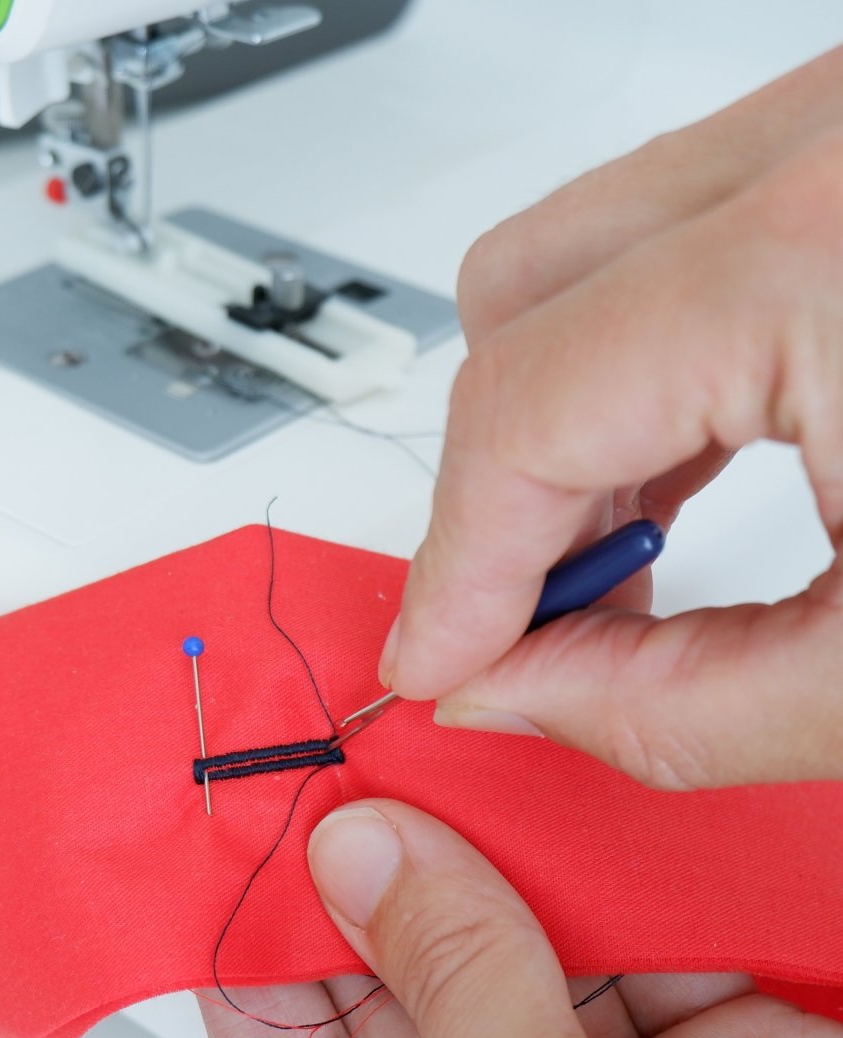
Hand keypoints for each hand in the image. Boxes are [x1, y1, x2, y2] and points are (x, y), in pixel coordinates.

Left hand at [200, 802, 842, 1037]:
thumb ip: (451, 982)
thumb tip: (357, 855)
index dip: (264, 968)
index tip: (244, 856)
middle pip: (408, 1000)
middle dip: (382, 885)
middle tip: (347, 777)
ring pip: (517, 953)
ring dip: (489, 860)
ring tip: (440, 764)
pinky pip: (627, 939)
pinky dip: (598, 869)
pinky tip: (549, 799)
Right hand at [381, 47, 842, 787]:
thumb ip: (683, 709)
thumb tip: (513, 695)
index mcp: (830, 250)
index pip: (525, 411)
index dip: (456, 566)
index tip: (438, 662)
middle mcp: (826, 142)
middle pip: (516, 302)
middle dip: (493, 486)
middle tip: (533, 619)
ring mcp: (836, 125)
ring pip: (573, 259)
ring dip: (555, 425)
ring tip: (611, 558)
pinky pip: (661, 243)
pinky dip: (630, 373)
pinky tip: (671, 477)